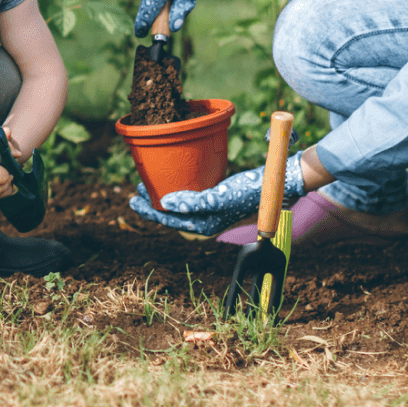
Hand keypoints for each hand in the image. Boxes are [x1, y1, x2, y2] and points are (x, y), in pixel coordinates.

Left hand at [127, 152, 305, 234]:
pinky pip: (190, 197)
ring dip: (162, 197)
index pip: (170, 221)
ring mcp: (211, 210)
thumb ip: (193, 202)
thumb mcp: (218, 197)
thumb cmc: (247, 192)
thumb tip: (166, 204)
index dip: (150, 212)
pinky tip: (172, 181)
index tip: (134, 199)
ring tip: (148, 186)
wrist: (274, 184)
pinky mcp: (216, 198)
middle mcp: (206, 220)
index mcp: (205, 225)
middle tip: (135, 192)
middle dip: (152, 205)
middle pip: (172, 215)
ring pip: (179, 206)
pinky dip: (177, 191)